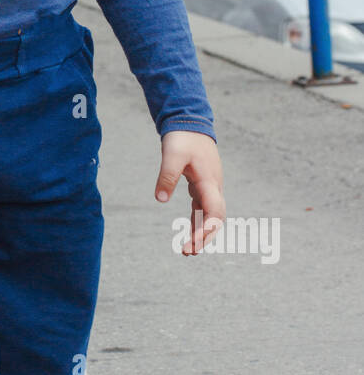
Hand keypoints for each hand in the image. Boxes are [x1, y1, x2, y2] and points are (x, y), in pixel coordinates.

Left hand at [154, 131, 224, 254]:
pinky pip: (203, 208)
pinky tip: (190, 231)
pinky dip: (198, 220)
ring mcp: (209, 186)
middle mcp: (213, 186)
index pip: (214, 211)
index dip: (206, 229)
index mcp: (209, 181)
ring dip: (200, 231)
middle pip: (215, 218)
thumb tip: (160, 200)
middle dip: (204, 237)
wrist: (190, 122)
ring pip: (210, 215)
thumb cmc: (182, 138)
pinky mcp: (202, 184)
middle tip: (188, 252)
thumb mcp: (171, 156)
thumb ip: (166, 177)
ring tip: (188, 250)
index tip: (193, 242)